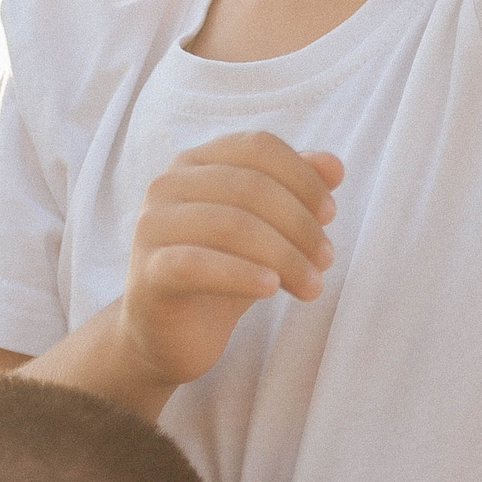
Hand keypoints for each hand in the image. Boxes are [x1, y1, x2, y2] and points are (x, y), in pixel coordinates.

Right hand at [118, 131, 343, 388]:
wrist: (173, 334)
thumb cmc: (224, 270)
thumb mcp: (267, 228)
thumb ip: (295, 191)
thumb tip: (334, 165)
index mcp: (197, 161)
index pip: (259, 147)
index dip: (302, 177)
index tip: (329, 214)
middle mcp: (168, 183)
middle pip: (250, 186)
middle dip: (299, 223)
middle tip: (326, 259)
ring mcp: (152, 226)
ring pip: (230, 225)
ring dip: (284, 255)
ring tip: (312, 285)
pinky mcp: (148, 272)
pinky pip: (198, 265)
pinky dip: (242, 274)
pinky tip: (272, 289)